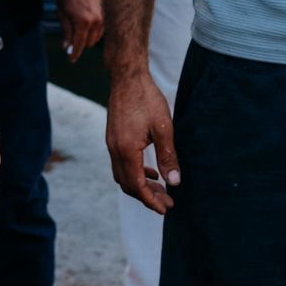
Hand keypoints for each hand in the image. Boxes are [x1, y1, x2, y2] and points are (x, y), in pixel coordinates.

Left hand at [59, 0, 104, 61]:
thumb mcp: (63, 14)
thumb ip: (67, 32)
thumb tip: (67, 47)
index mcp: (83, 23)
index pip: (79, 45)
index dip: (74, 54)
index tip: (71, 60)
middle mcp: (95, 22)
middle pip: (88, 43)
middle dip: (79, 45)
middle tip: (70, 43)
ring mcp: (102, 18)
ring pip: (95, 37)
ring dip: (86, 39)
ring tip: (76, 31)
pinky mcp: (105, 14)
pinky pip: (100, 29)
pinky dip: (92, 32)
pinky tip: (84, 26)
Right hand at [106, 68, 178, 213]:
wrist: (127, 77)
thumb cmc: (146, 98)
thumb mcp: (163, 128)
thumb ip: (168, 157)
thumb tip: (174, 182)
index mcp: (126, 150)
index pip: (137, 186)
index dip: (151, 201)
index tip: (166, 209)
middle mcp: (114, 150)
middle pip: (128, 185)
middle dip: (147, 197)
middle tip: (167, 202)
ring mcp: (111, 144)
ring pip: (123, 176)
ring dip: (141, 186)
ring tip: (160, 189)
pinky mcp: (113, 138)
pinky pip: (121, 164)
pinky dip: (135, 173)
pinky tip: (151, 171)